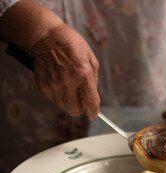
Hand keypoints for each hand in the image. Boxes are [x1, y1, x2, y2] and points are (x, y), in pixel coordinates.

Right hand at [0, 0, 99, 118]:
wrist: (46, 38)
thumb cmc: (70, 45)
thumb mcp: (90, 59)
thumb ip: (93, 80)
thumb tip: (92, 97)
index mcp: (83, 74)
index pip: (90, 102)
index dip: (93, 111)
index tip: (93, 113)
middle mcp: (68, 82)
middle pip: (75, 110)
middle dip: (80, 107)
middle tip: (80, 97)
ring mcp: (54, 86)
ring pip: (64, 106)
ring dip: (69, 100)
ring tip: (69, 85)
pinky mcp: (43, 87)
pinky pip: (54, 100)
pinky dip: (59, 95)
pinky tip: (60, 82)